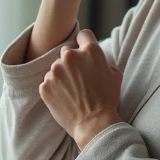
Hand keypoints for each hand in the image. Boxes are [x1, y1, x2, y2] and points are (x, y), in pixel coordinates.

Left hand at [39, 29, 123, 149]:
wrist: (94, 124)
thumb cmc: (107, 100)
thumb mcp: (114, 75)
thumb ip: (102, 60)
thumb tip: (94, 58)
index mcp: (90, 51)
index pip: (83, 35)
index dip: (85, 43)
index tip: (84, 51)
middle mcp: (70, 57)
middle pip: (67, 51)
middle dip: (72, 61)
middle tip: (79, 77)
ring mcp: (55, 71)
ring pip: (56, 67)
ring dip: (62, 75)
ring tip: (73, 91)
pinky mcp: (44, 85)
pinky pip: (48, 82)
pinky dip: (54, 88)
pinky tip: (65, 98)